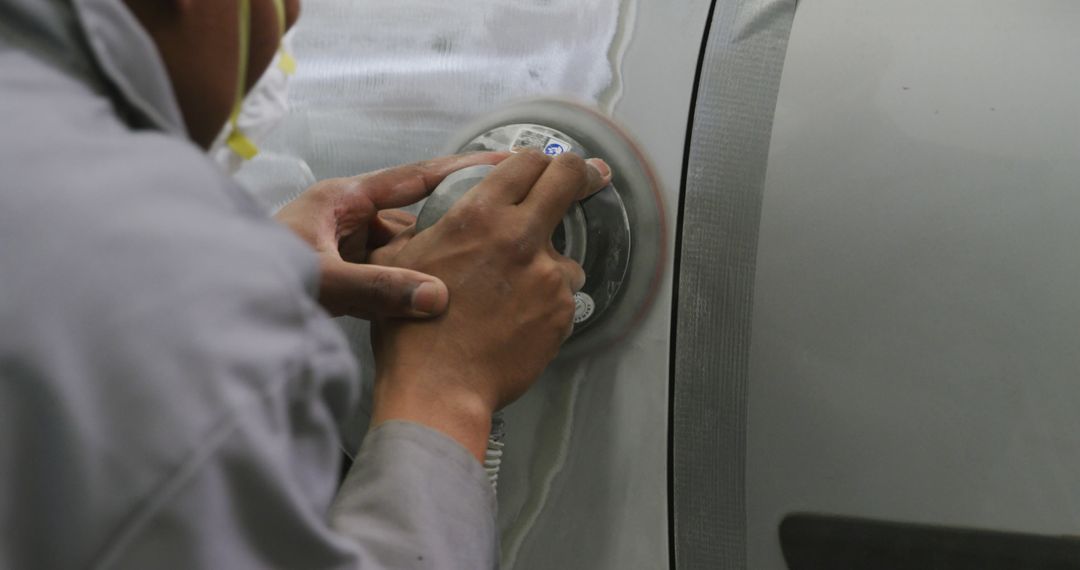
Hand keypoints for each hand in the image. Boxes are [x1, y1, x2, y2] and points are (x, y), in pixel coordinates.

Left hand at [274, 153, 508, 319]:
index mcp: (344, 198)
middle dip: (452, 225)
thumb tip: (437, 297)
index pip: (415, 177)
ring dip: (428, 262)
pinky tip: (432, 301)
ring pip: (401, 249)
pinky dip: (406, 286)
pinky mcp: (340, 273)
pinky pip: (385, 273)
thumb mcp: (321, 279)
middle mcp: (347, 216)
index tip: (504, 163)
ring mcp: (344, 245)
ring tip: (475, 273)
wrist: (210, 300)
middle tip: (499, 233)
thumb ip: (377, 289)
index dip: (461, 171)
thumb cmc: (253, 274)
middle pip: (413, 216)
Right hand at [368, 151, 611, 460]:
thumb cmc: (414, 331)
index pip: (528, 161)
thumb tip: (439, 215)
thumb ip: (430, 226)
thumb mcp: (401, 259)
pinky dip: (549, 303)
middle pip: (570, 180)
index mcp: (479, 215)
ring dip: (552, 264)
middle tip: (592, 176)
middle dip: (583, 174)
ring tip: (517, 295)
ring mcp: (547, 274)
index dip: (541, 159)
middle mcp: (519, 236)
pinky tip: (518, 321)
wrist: (439, 386)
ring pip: (569, 253)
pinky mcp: (563, 310)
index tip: (551, 164)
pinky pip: (565, 296)